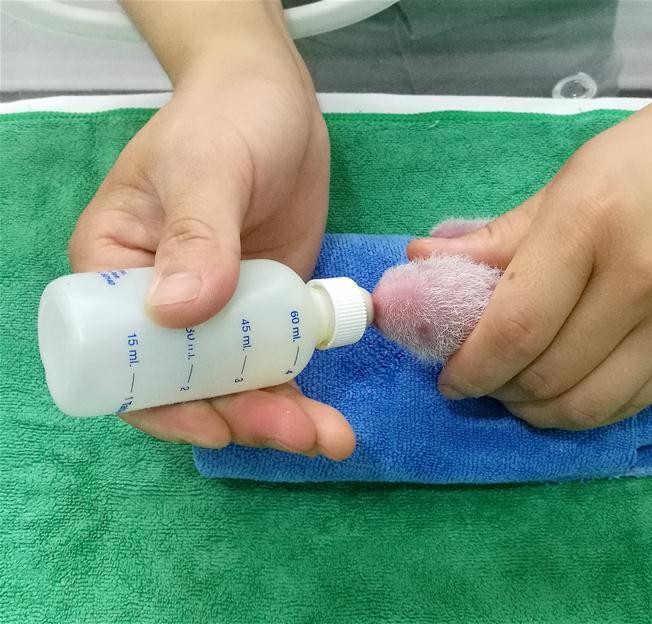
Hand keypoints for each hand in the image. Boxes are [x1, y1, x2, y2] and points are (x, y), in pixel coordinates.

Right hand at [68, 57, 354, 458]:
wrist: (276, 101)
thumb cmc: (225, 120)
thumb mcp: (208, 168)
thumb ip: (196, 235)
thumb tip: (175, 312)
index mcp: (114, 273)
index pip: (124, 360)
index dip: (165, 403)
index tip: (217, 423)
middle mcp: (158, 306)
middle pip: (187, 386)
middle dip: (241, 418)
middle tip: (302, 434)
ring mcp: (215, 313)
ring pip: (235, 386)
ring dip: (279, 419)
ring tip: (330, 439)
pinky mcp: (263, 312)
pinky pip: (274, 364)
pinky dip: (299, 394)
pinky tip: (331, 421)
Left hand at [408, 102, 651, 428]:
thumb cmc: (642, 157)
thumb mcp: (561, 183)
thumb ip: (493, 237)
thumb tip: (419, 264)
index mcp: (589, 224)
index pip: (516, 326)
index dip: (472, 367)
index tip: (450, 379)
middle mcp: (640, 278)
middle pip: (549, 375)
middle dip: (499, 391)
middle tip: (482, 380)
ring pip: (592, 406)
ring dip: (540, 413)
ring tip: (519, 393)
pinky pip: (634, 404)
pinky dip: (589, 411)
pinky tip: (569, 391)